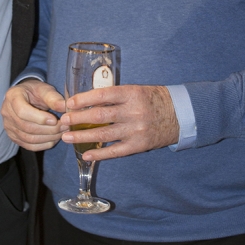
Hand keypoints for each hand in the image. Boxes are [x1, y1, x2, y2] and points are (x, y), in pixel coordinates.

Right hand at [2, 79, 65, 150]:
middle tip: (65, 126)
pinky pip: (29, 146)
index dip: (39, 118)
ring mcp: (9, 126)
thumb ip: (53, 98)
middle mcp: (7, 113)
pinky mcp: (14, 137)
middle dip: (48, 129)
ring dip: (48, 137)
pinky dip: (44, 144)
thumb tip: (65, 106)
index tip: (54, 119)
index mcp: (12, 97)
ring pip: (29, 138)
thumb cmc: (35, 91)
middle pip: (26, 127)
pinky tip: (54, 139)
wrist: (25, 96)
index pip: (22, 111)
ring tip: (62, 132)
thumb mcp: (44, 89)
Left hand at [60, 84, 178, 160]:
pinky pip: (116, 151)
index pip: (102, 95)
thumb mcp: (136, 90)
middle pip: (99, 115)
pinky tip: (86, 154)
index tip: (69, 103)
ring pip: (104, 134)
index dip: (83, 99)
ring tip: (67, 137)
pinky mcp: (139, 145)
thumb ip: (116, 95)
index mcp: (131, 94)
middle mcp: (132, 111)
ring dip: (82, 136)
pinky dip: (100, 154)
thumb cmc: (154, 99)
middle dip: (78, 119)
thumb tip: (88, 100)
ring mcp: (136, 130)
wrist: (181, 114)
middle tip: (63, 120)